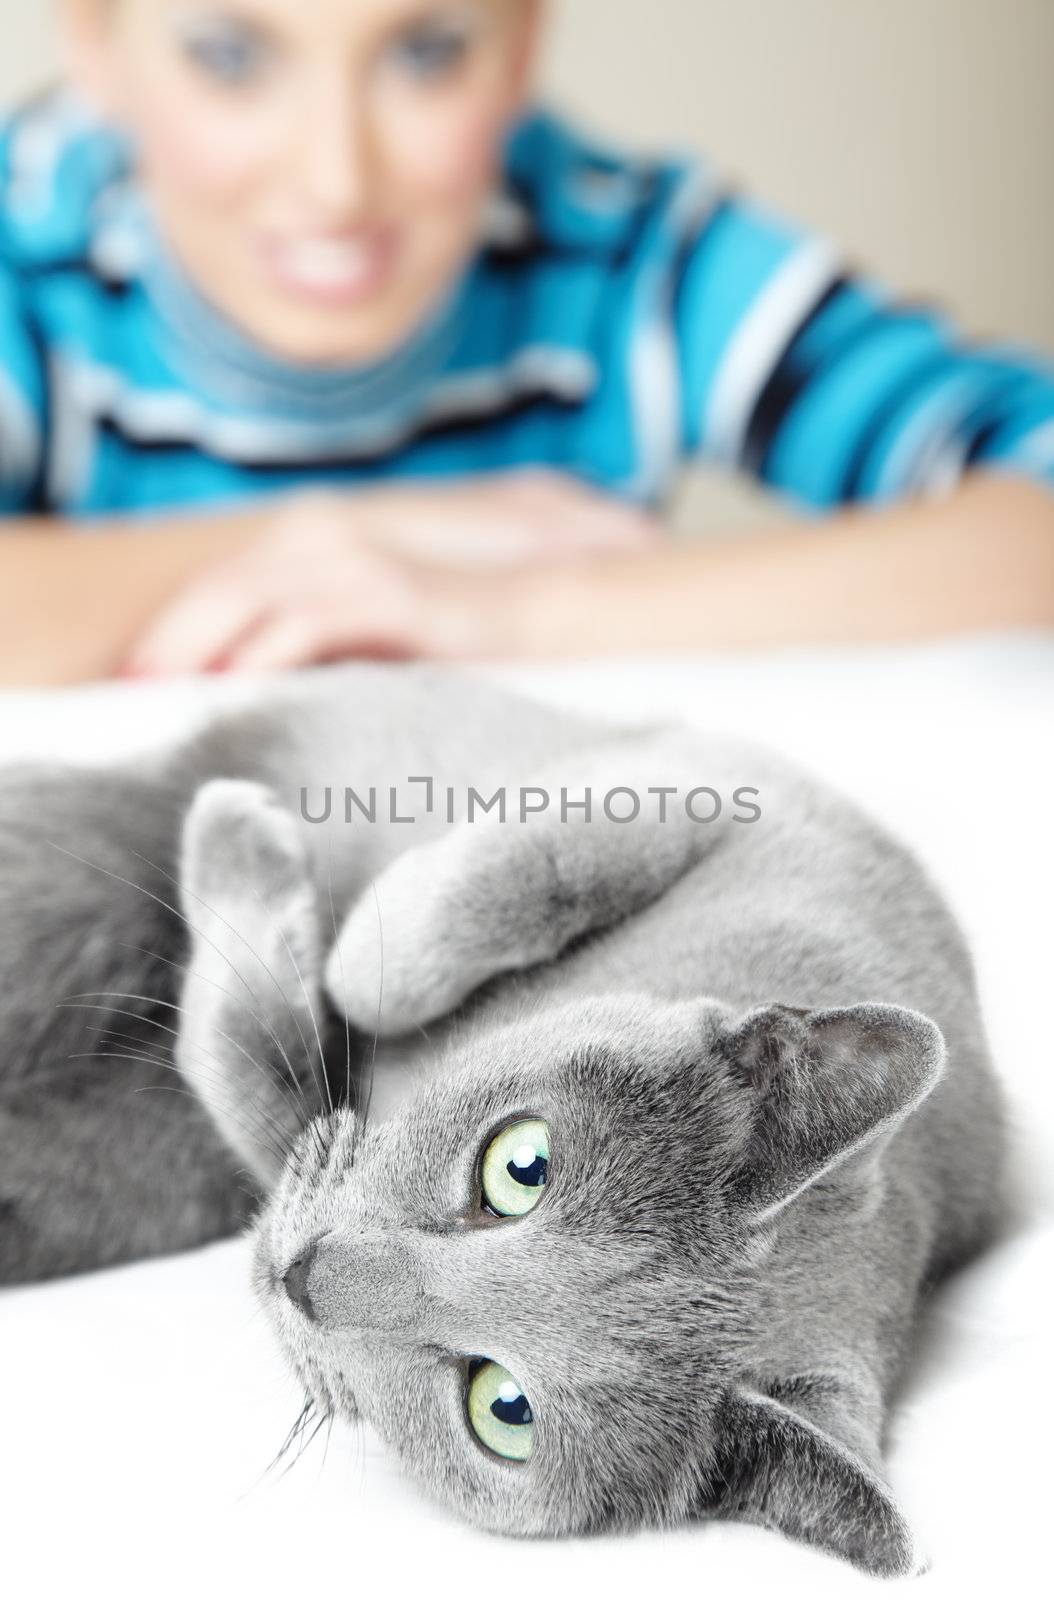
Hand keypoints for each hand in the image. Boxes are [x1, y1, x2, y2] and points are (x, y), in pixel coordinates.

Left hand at [121, 474, 659, 675]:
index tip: (138, 691)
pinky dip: (261, 658)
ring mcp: (354, 556)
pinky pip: (305, 622)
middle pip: (216, 590)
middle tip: (131, 704)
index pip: (221, 587)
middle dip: (167, 646)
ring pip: (245, 598)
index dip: (174, 636)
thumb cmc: (458, 632)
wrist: (554, 608)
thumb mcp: (371, 634)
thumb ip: (315, 644)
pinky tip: (233, 695)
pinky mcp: (389, 588)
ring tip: (162, 706)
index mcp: (314, 545)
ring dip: (195, 652)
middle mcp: (323, 537)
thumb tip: (250, 690)